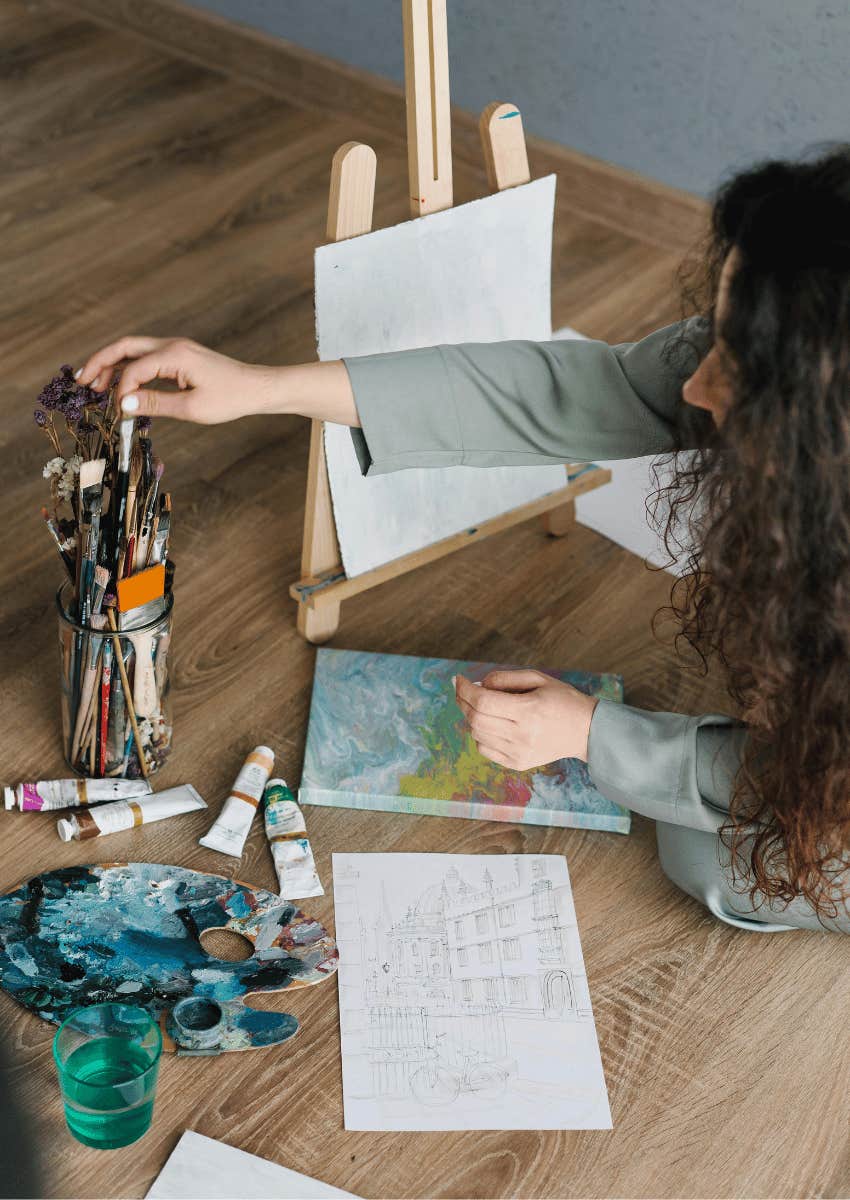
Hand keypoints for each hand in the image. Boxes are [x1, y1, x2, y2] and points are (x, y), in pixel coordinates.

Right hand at [75, 336, 272, 423]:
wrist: (257, 389)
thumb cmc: (230, 399)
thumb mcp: (192, 408)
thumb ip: (155, 404)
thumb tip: (122, 404)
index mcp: (174, 355)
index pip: (134, 368)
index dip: (120, 390)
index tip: (117, 412)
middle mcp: (172, 345)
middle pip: (124, 347)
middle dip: (100, 362)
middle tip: (80, 382)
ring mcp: (175, 348)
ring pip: (133, 350)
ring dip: (112, 364)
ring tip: (93, 384)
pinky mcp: (179, 357)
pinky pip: (146, 358)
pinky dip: (129, 368)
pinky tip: (120, 385)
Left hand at [454, 670, 597, 770]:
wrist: (585, 731)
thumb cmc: (562, 700)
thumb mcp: (538, 678)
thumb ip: (505, 678)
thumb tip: (478, 685)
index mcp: (529, 711)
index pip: (483, 701)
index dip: (465, 689)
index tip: (459, 679)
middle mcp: (522, 735)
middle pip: (476, 719)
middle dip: (463, 702)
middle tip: (462, 691)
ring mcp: (519, 752)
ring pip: (477, 735)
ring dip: (472, 718)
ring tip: (482, 706)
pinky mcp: (517, 764)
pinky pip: (484, 750)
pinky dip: (480, 735)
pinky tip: (491, 724)